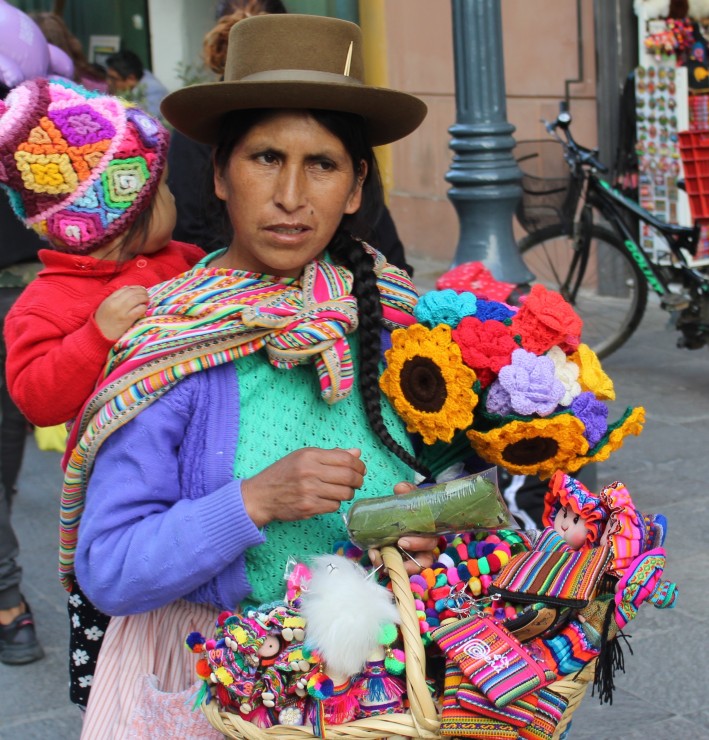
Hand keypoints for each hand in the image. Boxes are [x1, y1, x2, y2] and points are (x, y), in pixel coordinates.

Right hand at [94, 285, 148, 339]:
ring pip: (136, 299)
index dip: (134, 287)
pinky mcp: (127, 320)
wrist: (101, 335)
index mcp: (110, 300)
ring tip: (147, 299)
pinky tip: (144, 307)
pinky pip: (138, 310)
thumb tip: (127, 288)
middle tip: (146, 293)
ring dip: (144, 297)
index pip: (125, 289)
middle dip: (141, 291)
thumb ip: (115, 296)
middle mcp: (115, 304)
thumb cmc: (104, 320)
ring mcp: (121, 312)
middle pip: (132, 292)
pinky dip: (143, 307)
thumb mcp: (105, 305)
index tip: (139, 288)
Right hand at [242, 447, 365, 527]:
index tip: (360, 469)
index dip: (358, 465)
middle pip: (348, 476)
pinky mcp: (308, 508)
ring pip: (344, 493)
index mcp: (309, 455)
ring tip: (342, 491)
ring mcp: (309, 491)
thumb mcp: (303, 457)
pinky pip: (334, 506)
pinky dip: (335, 503)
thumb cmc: (283, 474)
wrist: (261, 496)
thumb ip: (331, 455)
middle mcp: (310, 472)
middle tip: (358, 481)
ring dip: (348, 493)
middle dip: (358, 480)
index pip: (345, 458)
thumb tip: (356, 453)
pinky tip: (327, 499)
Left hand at [368, 481, 438, 575]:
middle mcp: (424, 545)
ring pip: (411, 567)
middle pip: (423, 560)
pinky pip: (395, 564)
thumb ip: (407, 491)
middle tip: (391, 559)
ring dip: (395, 567)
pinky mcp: (400, 556)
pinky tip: (373, 555)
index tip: (402, 542)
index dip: (418, 544)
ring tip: (381, 562)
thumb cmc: (414, 504)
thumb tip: (400, 489)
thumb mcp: (412, 495)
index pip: (430, 542)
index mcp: (430, 531)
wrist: (409, 508)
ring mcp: (413, 553)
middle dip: (409, 564)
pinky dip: (383, 562)